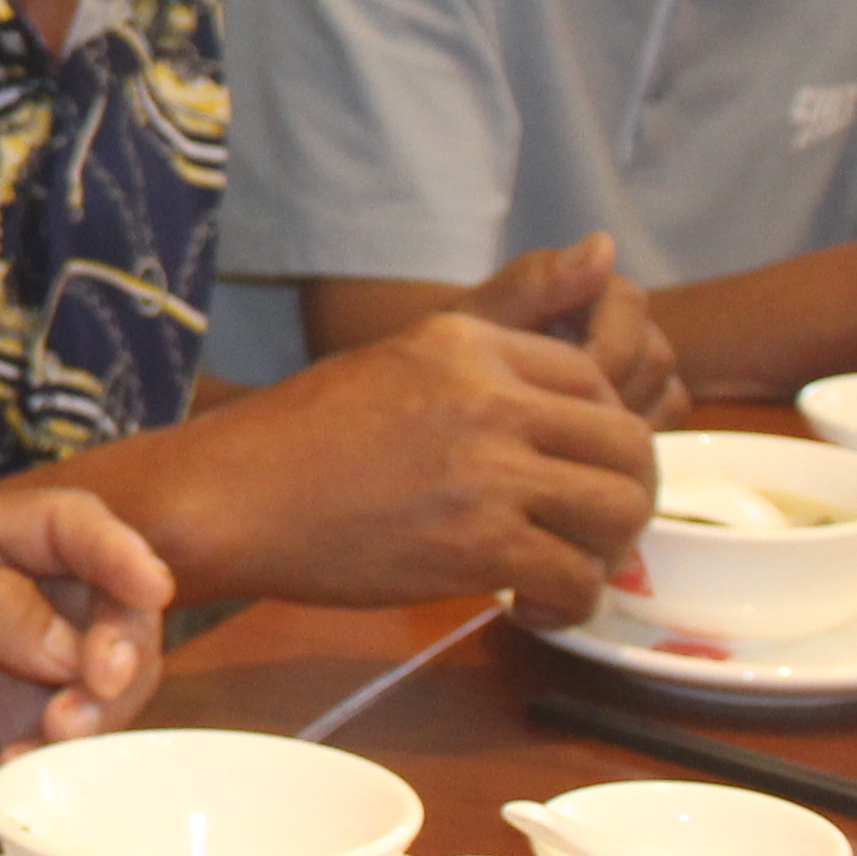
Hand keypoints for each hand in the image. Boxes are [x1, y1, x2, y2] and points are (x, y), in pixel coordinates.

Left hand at [0, 490, 173, 855]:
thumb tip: (69, 642)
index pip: (71, 525)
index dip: (118, 548)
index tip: (150, 586)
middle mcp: (15, 600)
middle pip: (115, 598)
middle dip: (125, 636)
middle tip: (98, 682)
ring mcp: (29, 671)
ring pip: (119, 670)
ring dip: (108, 701)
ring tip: (54, 732)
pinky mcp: (31, 739)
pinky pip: (93, 737)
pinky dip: (79, 752)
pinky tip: (20, 764)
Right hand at [136, 318, 653, 621]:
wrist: (230, 498)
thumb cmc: (303, 433)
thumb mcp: (402, 354)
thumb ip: (503, 318)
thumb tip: (605, 249)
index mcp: (470, 344)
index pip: (596, 379)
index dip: (603, 435)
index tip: (573, 472)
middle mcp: (489, 398)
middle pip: (626, 446)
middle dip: (626, 497)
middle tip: (590, 531)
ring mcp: (486, 473)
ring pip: (615, 513)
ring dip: (604, 553)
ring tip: (564, 569)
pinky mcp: (476, 546)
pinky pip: (574, 577)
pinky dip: (568, 603)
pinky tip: (531, 607)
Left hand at [463, 233, 686, 423]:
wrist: (463, 385)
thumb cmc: (469, 348)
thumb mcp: (486, 314)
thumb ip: (535, 280)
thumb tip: (604, 242)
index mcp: (595, 284)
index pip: (630, 307)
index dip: (598, 357)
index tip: (550, 389)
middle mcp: (631, 318)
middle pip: (654, 357)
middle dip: (609, 395)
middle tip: (556, 420)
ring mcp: (645, 359)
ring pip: (668, 393)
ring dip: (621, 420)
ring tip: (563, 432)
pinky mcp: (651, 397)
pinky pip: (668, 419)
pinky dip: (631, 437)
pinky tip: (584, 445)